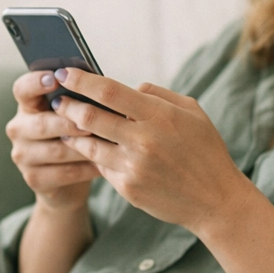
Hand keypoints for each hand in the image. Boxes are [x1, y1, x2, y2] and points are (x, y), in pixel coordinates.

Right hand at [5, 70, 98, 210]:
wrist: (67, 182)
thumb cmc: (75, 137)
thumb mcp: (74, 115)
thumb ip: (78, 100)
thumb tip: (100, 85)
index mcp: (27, 106)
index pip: (23, 89)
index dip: (36, 82)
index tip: (55, 78)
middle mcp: (19, 128)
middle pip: (41, 123)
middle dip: (69, 123)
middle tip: (91, 124)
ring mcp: (23, 155)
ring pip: (56, 150)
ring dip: (83, 147)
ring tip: (106, 145)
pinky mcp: (33, 178)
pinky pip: (63, 173)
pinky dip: (85, 168)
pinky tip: (102, 165)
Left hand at [51, 68, 246, 234]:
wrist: (215, 200)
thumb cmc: (205, 150)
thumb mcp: (192, 112)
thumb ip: (158, 95)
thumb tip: (130, 87)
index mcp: (159, 115)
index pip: (109, 91)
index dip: (81, 80)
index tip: (63, 71)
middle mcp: (143, 141)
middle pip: (89, 117)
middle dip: (67, 105)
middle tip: (58, 99)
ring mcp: (134, 167)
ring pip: (88, 145)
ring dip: (73, 133)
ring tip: (66, 124)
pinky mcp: (128, 189)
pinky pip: (101, 167)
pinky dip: (95, 156)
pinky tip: (92, 149)